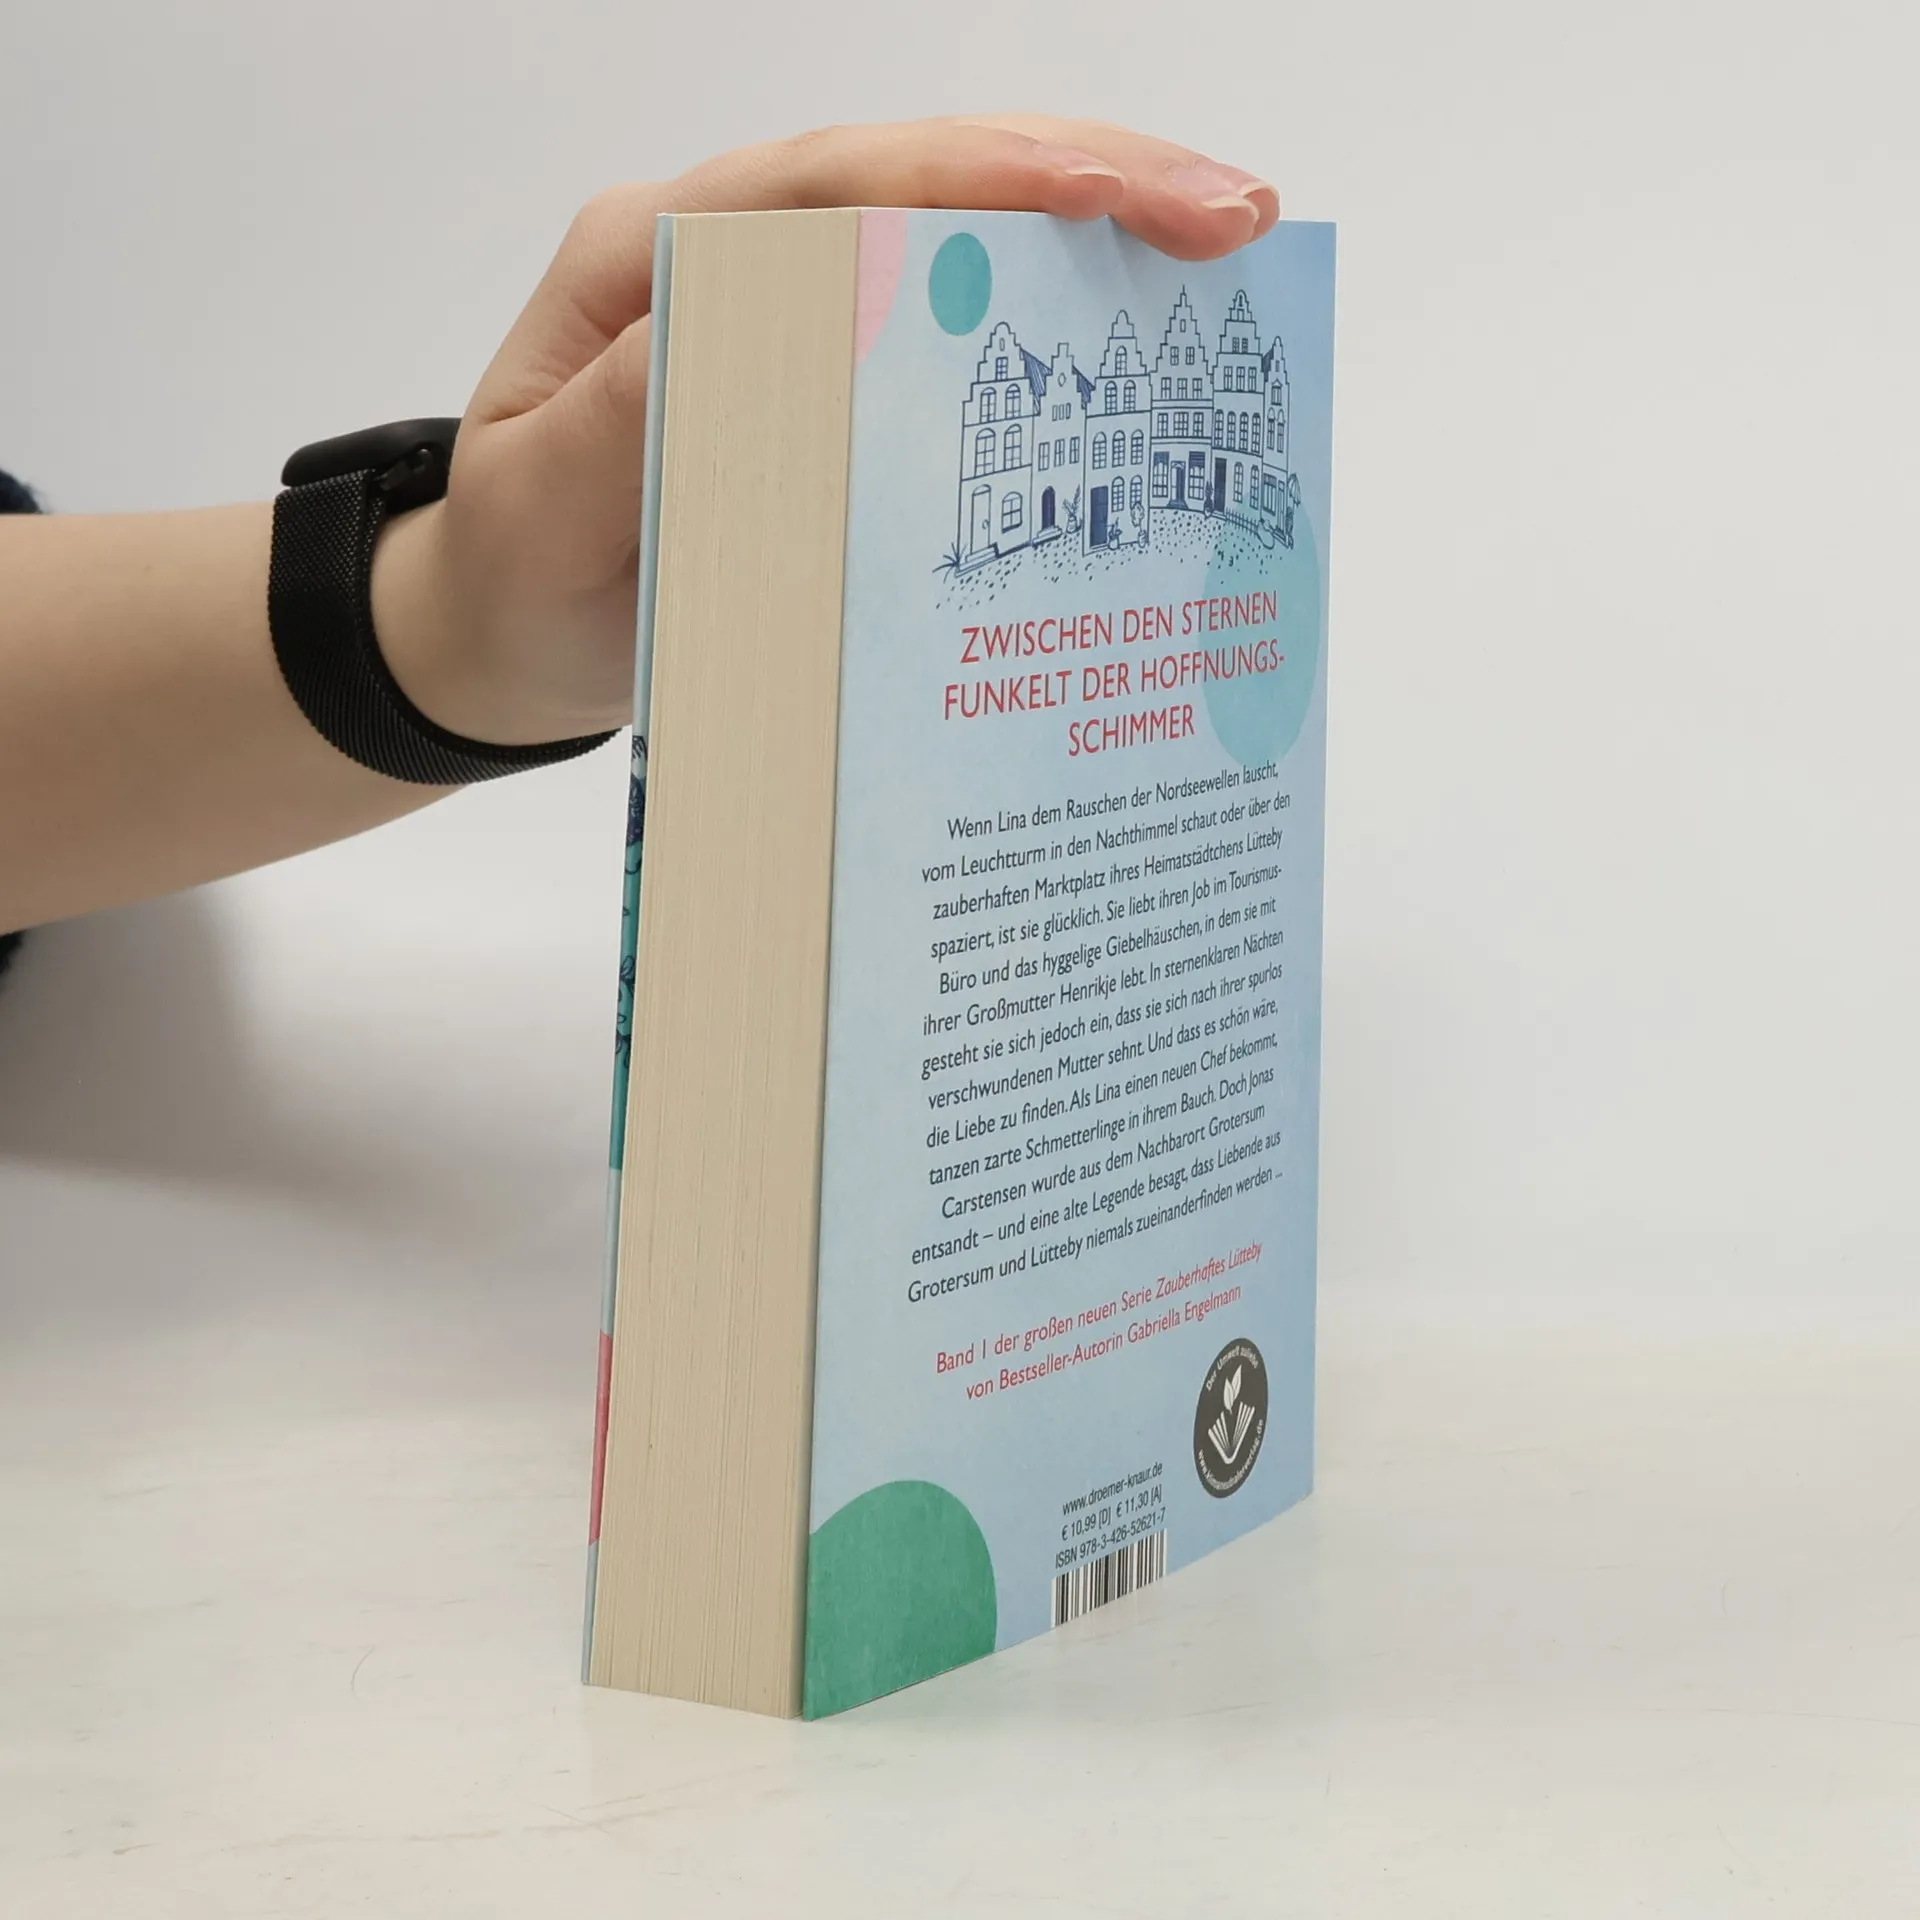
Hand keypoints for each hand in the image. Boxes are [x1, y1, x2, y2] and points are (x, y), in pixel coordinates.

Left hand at [373, 117, 1279, 745]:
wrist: (506, 633)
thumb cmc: (516, 575)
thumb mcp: (540, 509)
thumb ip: (625, 425)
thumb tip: (746, 332)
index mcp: (650, 258)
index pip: (830, 186)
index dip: (974, 180)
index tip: (1102, 196)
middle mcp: (729, 256)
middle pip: (921, 176)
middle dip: (1086, 180)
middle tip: (1232, 215)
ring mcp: (787, 310)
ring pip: (958, 233)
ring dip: (1095, 235)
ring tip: (1226, 249)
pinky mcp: (829, 377)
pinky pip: (953, 324)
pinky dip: (1054, 319)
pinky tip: (1146, 337)